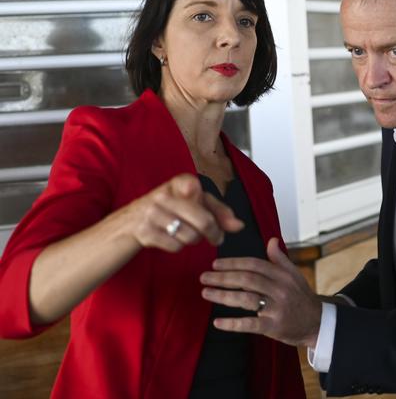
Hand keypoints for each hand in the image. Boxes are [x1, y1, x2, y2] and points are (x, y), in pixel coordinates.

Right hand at [118, 173, 242, 251]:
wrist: (119, 228)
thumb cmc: (163, 215)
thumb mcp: (188, 206)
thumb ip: (216, 212)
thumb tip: (240, 226)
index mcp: (176, 183)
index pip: (202, 191)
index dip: (217, 210)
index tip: (219, 221)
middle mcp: (162, 194)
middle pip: (203, 219)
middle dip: (214, 233)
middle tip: (215, 238)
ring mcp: (151, 213)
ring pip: (191, 235)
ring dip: (193, 240)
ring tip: (185, 236)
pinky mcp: (143, 232)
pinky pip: (175, 246)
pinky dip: (177, 247)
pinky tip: (169, 241)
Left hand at [200, 238, 321, 347]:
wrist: (318, 322)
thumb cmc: (301, 297)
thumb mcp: (294, 274)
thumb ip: (280, 258)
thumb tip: (271, 240)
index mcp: (282, 274)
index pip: (254, 264)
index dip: (233, 263)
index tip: (215, 264)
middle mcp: (280, 289)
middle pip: (247, 279)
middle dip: (223, 277)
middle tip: (204, 277)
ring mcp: (277, 308)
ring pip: (246, 299)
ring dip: (223, 296)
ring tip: (206, 293)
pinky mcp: (274, 326)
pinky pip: (250, 324)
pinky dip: (233, 324)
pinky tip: (217, 322)